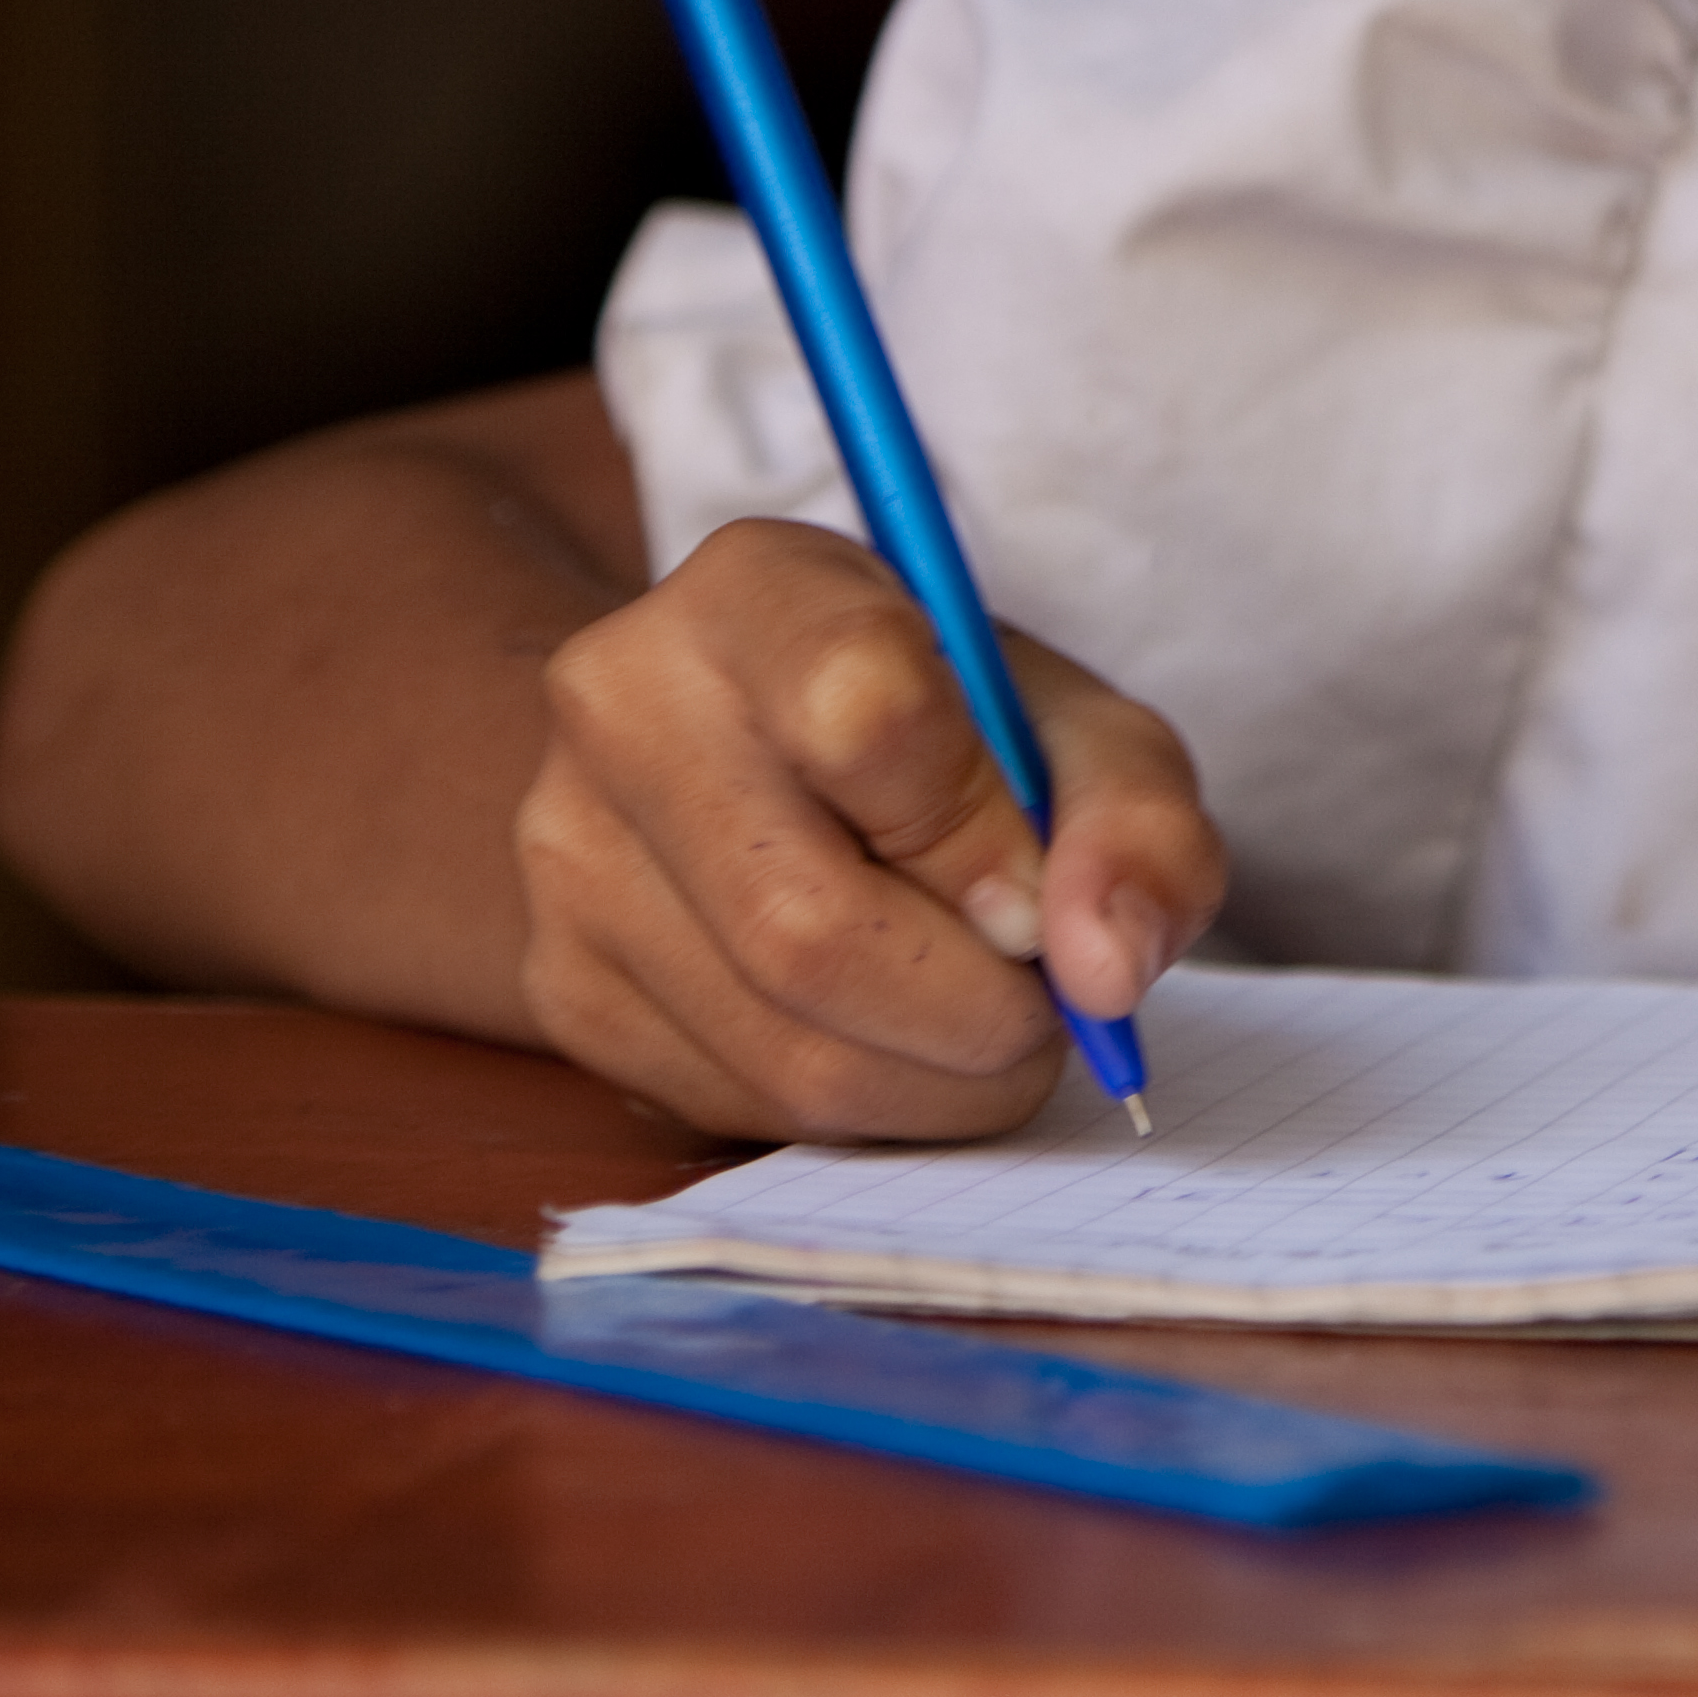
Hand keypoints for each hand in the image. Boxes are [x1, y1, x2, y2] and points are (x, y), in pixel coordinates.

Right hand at [514, 518, 1225, 1140]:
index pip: (866, 715)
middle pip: (809, 927)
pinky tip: (895, 1039)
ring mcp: (570, 856)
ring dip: (940, 1080)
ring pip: (785, 1049)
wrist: (769, 757)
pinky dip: (868, 1109)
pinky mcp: (564, 987)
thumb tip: (1106, 972)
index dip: (983, 840)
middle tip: (1044, 1004)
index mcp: (758, 588)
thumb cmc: (953, 733)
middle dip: (978, 1009)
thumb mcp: (1078, 731)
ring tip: (986, 1020)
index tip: (1039, 892)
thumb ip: (1133, 825)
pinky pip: (745, 1108)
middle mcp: (624, 706)